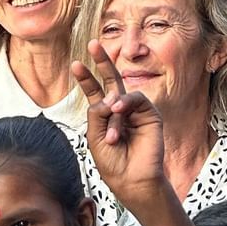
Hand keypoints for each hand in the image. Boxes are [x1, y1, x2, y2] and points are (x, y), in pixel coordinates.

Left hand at [71, 40, 168, 209]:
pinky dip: (125, 104)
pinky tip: (119, 113)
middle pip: (111, 81)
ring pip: (119, 96)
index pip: (94, 92)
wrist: (133, 181)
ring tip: (111, 136)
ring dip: (111, 113)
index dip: (86, 78)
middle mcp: (120, 110)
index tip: (76, 64)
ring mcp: (135, 111)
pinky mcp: (150, 114)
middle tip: (93, 44)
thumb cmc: (113, 164)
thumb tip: (108, 97)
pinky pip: (135, 99)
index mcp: (104, 116)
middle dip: (102, 62)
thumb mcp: (94, 138)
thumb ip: (97, 114)